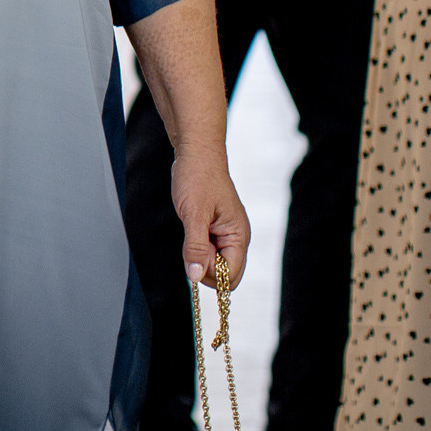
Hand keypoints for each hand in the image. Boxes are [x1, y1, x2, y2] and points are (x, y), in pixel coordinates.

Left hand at [170, 141, 251, 290]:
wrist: (196, 154)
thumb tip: (195, 277)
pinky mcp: (215, 228)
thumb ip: (195, 247)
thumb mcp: (194, 214)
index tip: (196, 252)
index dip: (211, 273)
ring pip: (214, 261)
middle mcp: (236, 238)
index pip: (231, 276)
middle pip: (224, 273)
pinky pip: (208, 248)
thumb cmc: (197, 178)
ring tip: (192, 227)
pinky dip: (197, 244)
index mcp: (239, 236)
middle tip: (193, 238)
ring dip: (199, 253)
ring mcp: (226, 233)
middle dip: (205, 265)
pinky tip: (192, 226)